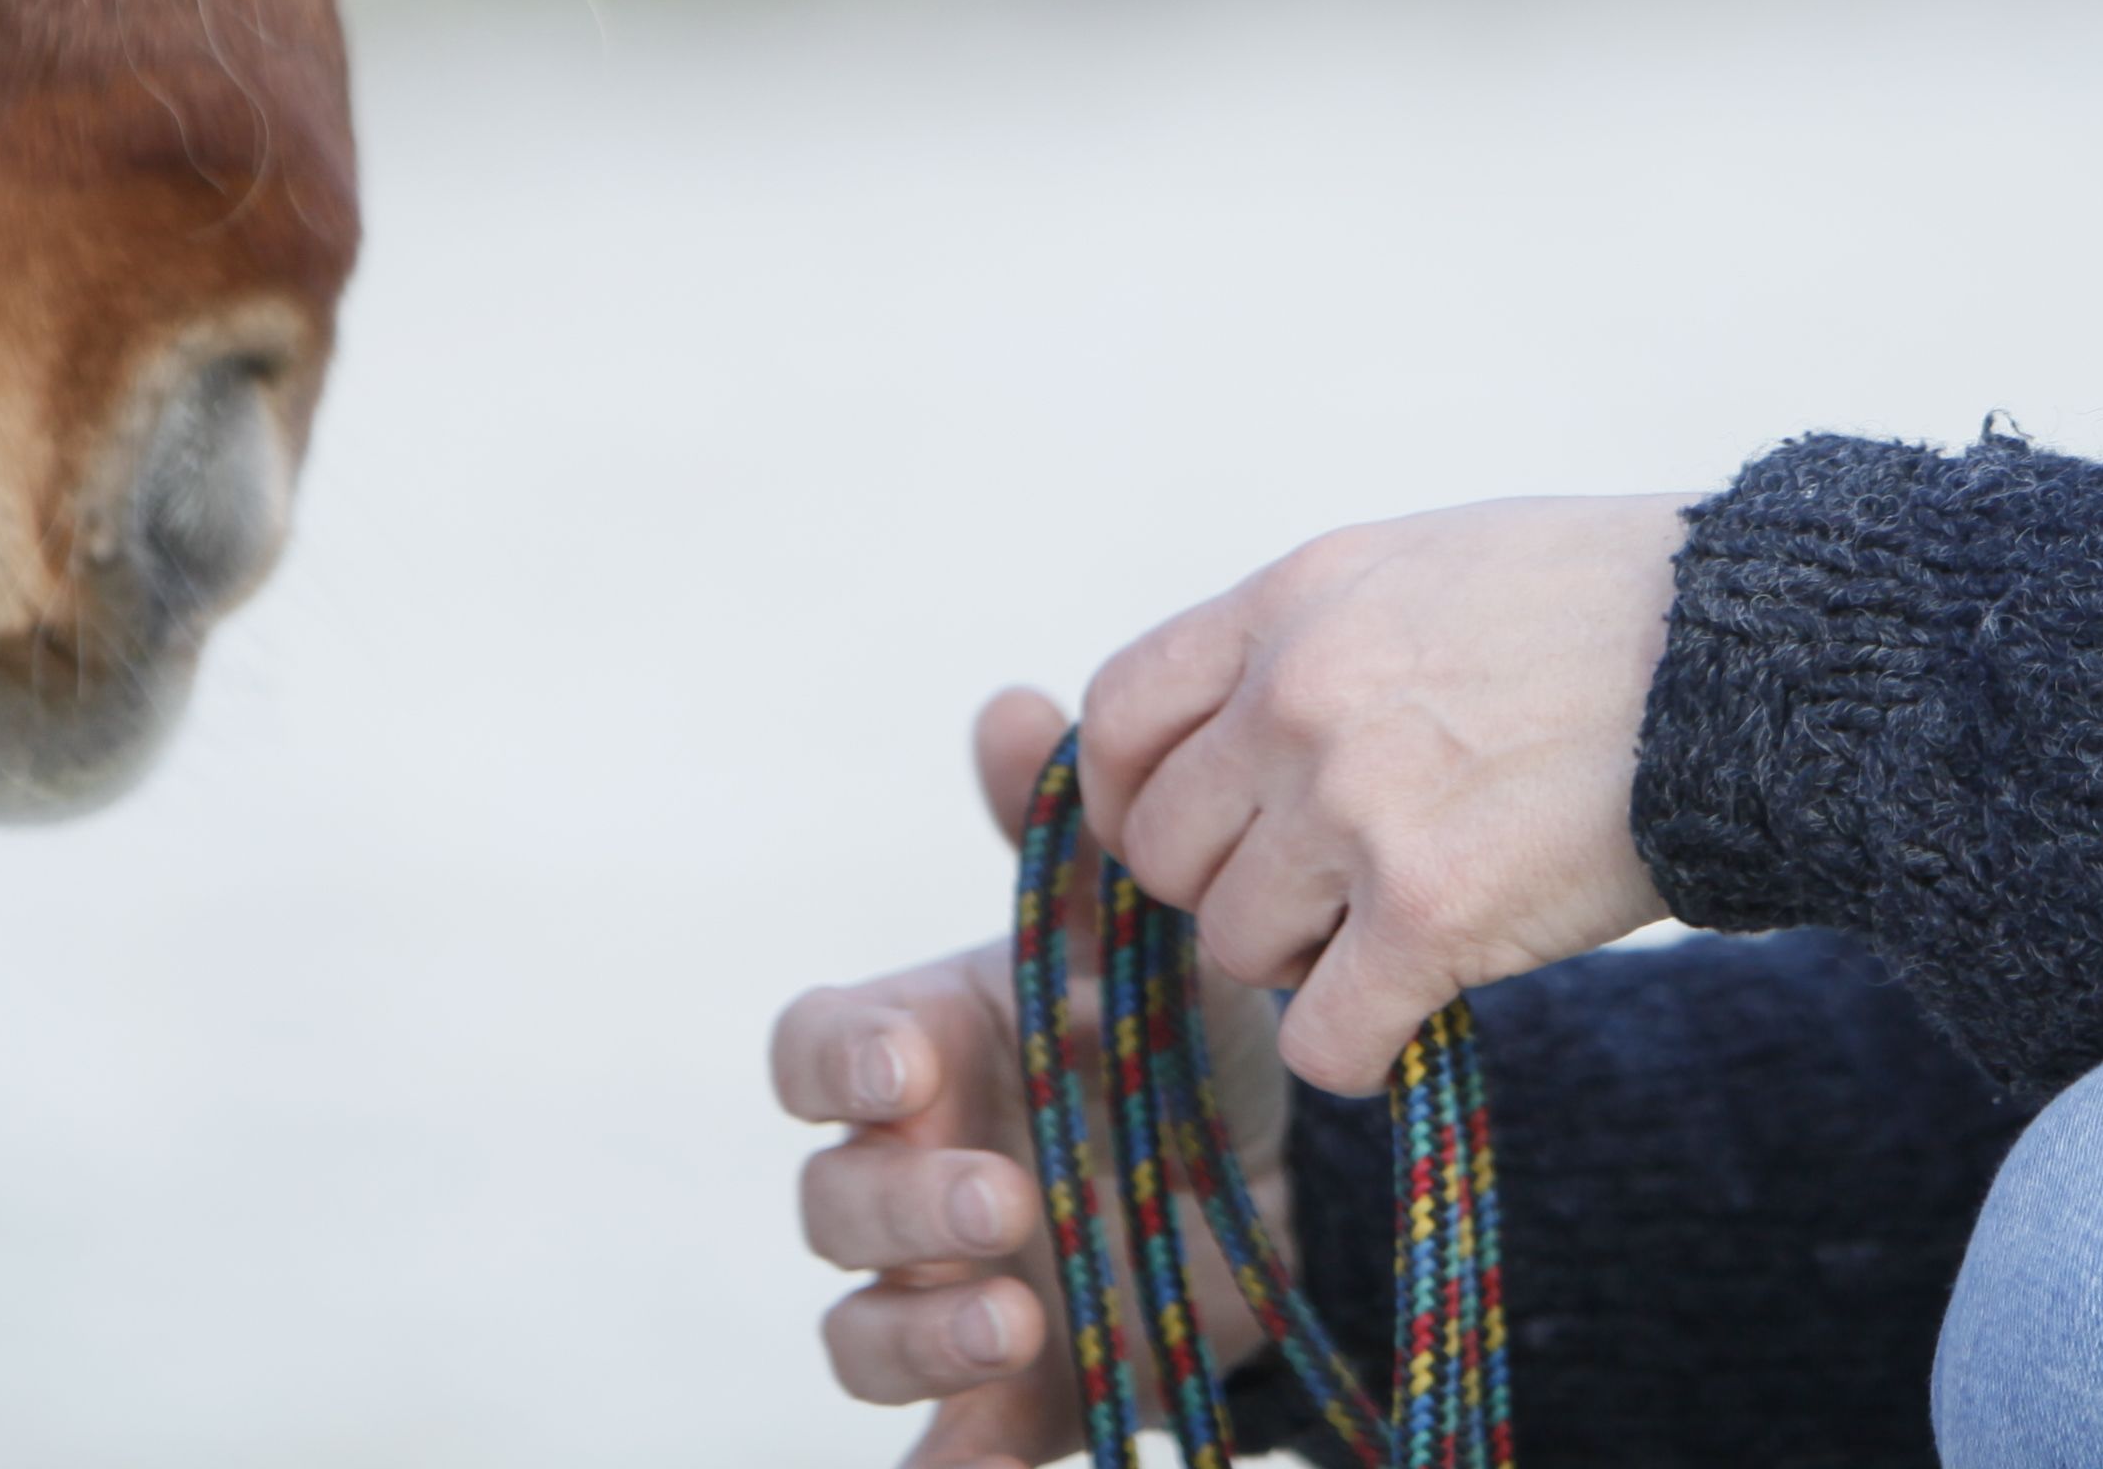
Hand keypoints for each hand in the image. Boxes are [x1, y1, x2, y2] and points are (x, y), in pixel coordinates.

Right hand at [772, 686, 1282, 1466]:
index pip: (812, 1052)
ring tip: (1020, 1315)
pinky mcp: (1006, 1400)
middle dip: (902, 1205)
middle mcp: (914, 1177)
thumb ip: (1064, 836)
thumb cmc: (1182, 1030)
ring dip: (916, 1333)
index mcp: (924, 1052)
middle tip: (1009, 1196)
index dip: (836, 1061)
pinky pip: (940, 1453)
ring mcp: (948, 1296)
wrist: (1290, 1170)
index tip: (908, 1064)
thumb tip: (1015, 708)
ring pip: (857, 1335)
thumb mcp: (1141, 936)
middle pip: (830, 1203)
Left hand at [1080, 493, 1687, 1090]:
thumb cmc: (1609, 606)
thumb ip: (1313, 634)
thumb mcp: (1425, 564)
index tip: (1183, 830)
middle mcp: (1298, 698)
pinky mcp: (1431, 917)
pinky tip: (1413, 1011)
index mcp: (1291, 603)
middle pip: (1165, 849)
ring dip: (1304, 961)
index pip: (1117, 717)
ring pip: (1237, 947)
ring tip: (1394, 926)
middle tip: (1316, 890)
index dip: (1130, 796)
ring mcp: (1357, 808)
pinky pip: (1326, 1039)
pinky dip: (1360, 1047)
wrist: (1748, 660)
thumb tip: (1236, 718)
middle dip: (1228, 885)